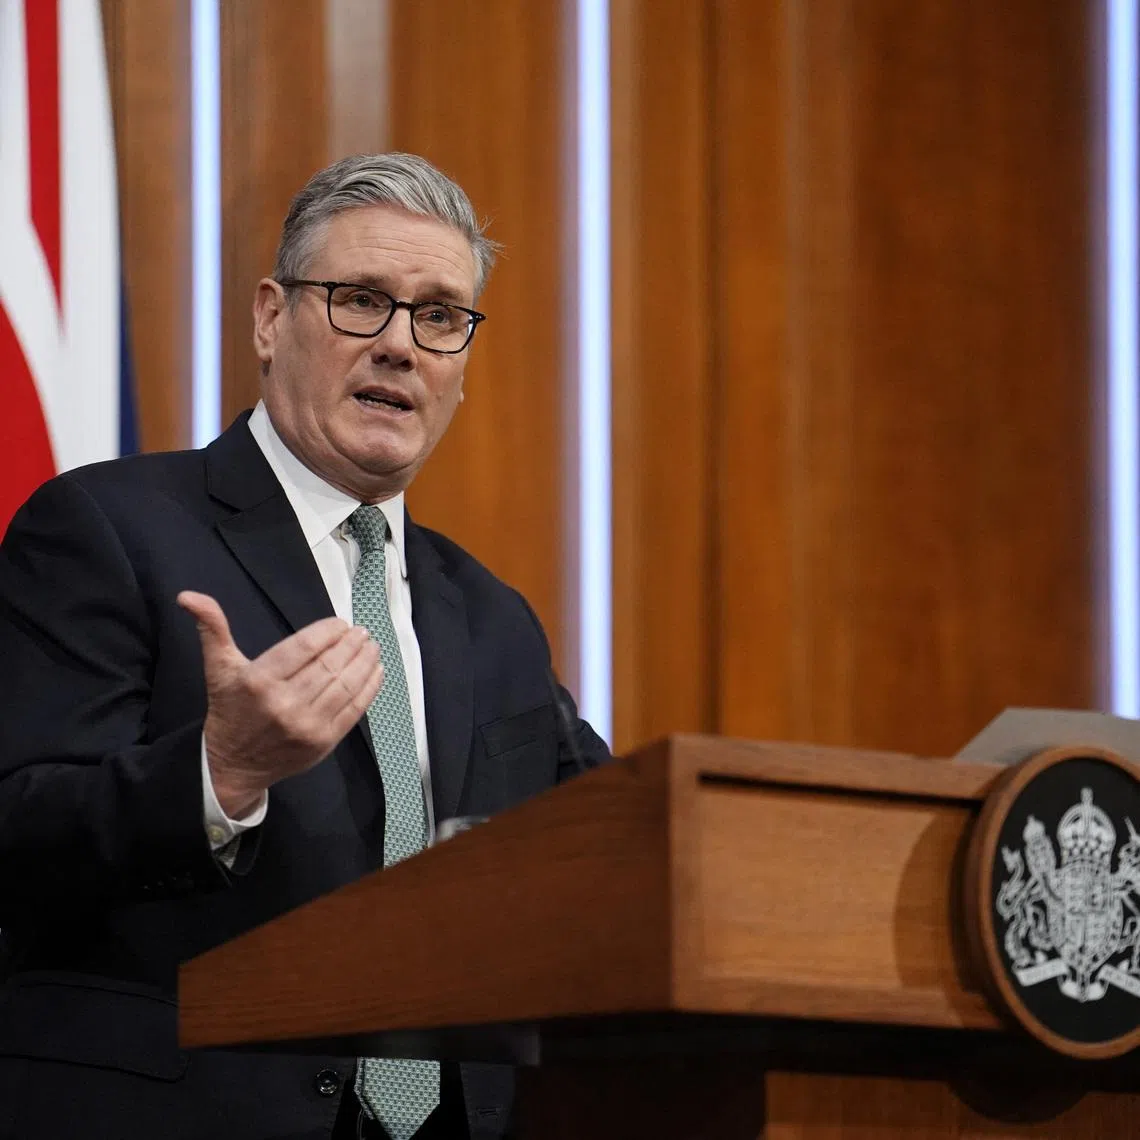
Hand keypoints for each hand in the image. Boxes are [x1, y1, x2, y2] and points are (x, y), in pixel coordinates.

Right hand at [177, 591, 382, 817]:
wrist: (232, 766)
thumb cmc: (229, 710)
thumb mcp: (218, 668)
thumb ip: (212, 629)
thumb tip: (188, 595)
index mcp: (260, 681)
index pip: (305, 647)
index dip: (329, 632)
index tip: (341, 624)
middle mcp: (285, 703)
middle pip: (330, 665)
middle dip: (351, 644)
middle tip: (362, 632)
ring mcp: (307, 725)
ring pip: (346, 685)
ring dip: (365, 662)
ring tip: (372, 647)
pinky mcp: (323, 742)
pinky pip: (354, 710)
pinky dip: (369, 688)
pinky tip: (376, 671)